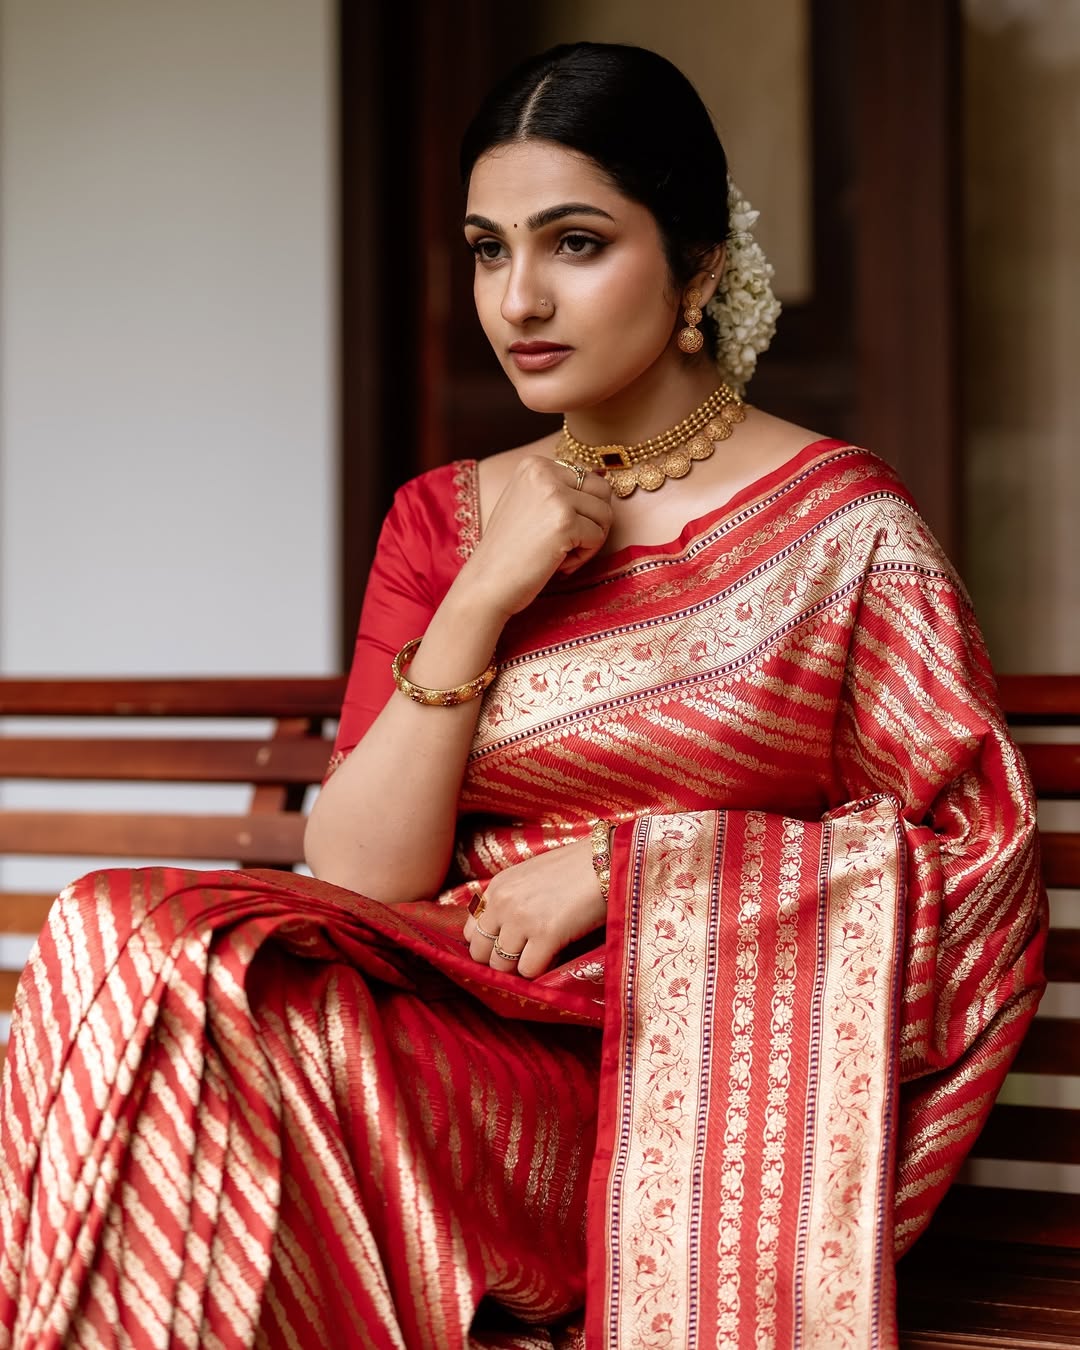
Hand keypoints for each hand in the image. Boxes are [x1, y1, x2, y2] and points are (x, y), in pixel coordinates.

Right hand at [461, 455, 612, 619]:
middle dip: (593, 522)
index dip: (581, 511)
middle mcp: (544, 472)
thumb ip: (559, 489)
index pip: (588, 477)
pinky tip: (557, 564)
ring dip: (589, 541)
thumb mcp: (529, 504)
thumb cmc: (509, 550)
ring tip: (559, 554)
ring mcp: (555, 495)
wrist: (486, 583)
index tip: (554, 531)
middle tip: (566, 545)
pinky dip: (584, 557)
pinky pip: (598, 537)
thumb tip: (604, 479)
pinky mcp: (565, 522)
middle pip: (602, 491)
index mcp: (535, 464)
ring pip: (605, 515)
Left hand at [462, 840, 606, 978]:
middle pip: (480, 953)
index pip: (471, 931)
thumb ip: (510, 899)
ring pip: (502, 965)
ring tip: (542, 954)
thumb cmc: (574, 868)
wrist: (607, 861)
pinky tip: (556, 955)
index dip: (488, 943)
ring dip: (521, 966)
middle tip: (524, 956)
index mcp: (497, 886)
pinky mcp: (546, 934)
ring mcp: (522, 919)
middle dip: (500, 960)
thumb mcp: (530, 876)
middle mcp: (503, 902)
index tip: (507, 946)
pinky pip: (528, 970)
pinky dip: (541, 969)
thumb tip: (499, 932)